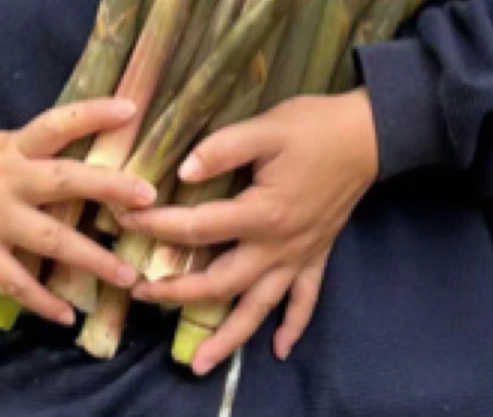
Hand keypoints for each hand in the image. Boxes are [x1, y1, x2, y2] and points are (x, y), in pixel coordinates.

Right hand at [0, 99, 156, 325]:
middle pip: (64, 180)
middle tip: (149, 198)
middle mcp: (4, 178)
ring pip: (50, 241)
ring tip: (128, 276)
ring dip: (92, 260)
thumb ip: (31, 154)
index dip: (93, 114)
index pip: (57, 123)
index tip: (131, 108)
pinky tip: (68, 314)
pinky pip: (15, 282)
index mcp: (11, 145)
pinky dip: (43, 301)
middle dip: (109, 188)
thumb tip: (85, 158)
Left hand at [119, 89, 378, 373]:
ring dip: (229, 337)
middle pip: (220, 282)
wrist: (368, 135)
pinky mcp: (317, 254)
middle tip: (139, 295)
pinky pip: (305, 301)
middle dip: (177, 292)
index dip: (157, 225)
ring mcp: (299, 255)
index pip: (198, 227)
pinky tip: (280, 350)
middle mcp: (278, 245)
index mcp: (262, 212)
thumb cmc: (314, 126)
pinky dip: (293, 327)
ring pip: (259, 307)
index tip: (124, 221)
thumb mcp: (266, 127)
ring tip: (200, 364)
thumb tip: (183, 173)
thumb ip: (222, 149)